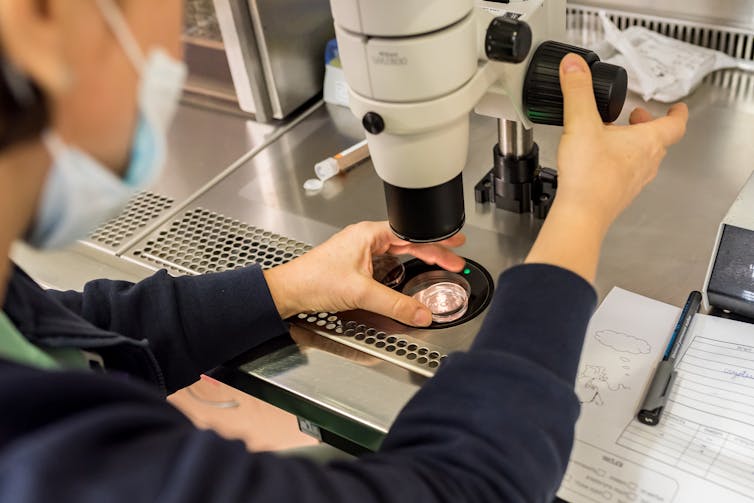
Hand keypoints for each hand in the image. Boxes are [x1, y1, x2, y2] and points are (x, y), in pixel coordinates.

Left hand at [263, 221, 465, 326]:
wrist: (288, 291)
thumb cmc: (313, 280)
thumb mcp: (361, 293)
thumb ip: (395, 304)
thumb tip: (421, 313)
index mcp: (369, 233)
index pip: (412, 234)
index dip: (436, 242)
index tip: (455, 245)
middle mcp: (365, 237)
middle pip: (408, 241)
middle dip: (432, 249)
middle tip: (454, 255)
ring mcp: (359, 250)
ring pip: (397, 251)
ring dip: (417, 257)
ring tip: (437, 263)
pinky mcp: (355, 263)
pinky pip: (386, 261)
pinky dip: (401, 267)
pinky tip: (408, 275)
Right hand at [526, 53, 688, 281]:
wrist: (580, 215)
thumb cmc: (589, 177)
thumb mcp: (580, 123)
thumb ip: (577, 91)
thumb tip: (575, 65)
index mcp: (646, 142)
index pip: (674, 124)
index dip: (677, 112)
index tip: (677, 105)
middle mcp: (645, 163)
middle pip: (656, 140)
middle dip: (646, 125)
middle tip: (635, 116)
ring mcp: (633, 181)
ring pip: (641, 158)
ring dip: (630, 144)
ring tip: (610, 136)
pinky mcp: (617, 194)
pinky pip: (624, 173)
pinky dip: (616, 162)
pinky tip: (595, 161)